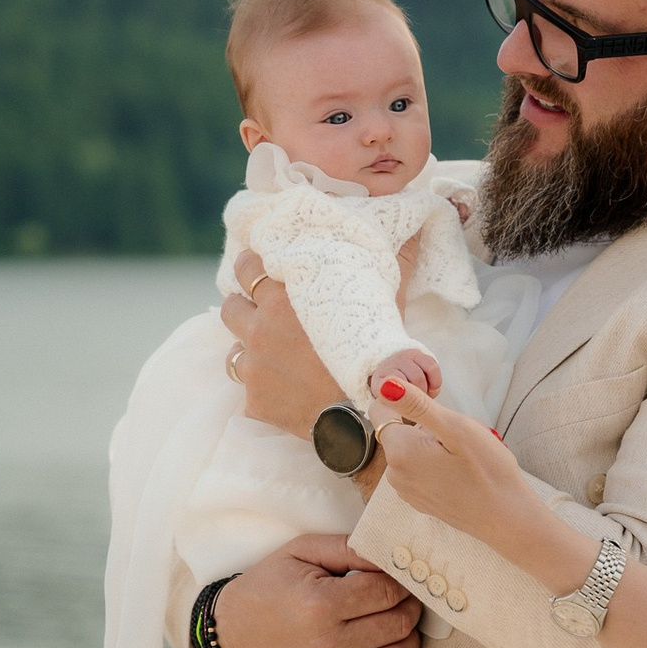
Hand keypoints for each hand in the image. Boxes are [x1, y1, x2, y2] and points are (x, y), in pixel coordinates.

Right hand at [211, 534, 420, 647]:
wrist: (228, 636)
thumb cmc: (267, 589)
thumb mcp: (302, 552)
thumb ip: (349, 548)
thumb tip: (392, 555)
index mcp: (319, 604)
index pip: (387, 593)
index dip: (400, 584)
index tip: (397, 581)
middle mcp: (324, 646)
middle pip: (397, 626)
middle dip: (409, 609)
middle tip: (405, 601)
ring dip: (410, 642)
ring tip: (400, 628)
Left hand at [222, 241, 428, 435]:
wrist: (366, 417)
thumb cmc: (376, 356)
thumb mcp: (387, 304)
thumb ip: (396, 263)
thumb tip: (415, 230)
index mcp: (285, 297)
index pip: (247, 266)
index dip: (254, 267)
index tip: (266, 273)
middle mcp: (261, 328)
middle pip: (231, 305)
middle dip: (244, 306)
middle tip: (263, 312)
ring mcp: (254, 365)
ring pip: (233, 346)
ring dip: (249, 347)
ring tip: (273, 352)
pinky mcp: (254, 400)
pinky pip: (247, 387)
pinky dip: (262, 385)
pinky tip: (285, 387)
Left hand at [366, 377, 557, 562]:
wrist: (506, 517)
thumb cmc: (488, 471)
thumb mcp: (456, 427)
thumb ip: (417, 405)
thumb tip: (385, 385)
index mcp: (400, 451)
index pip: (381, 410)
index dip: (406, 402)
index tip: (437, 412)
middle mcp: (394, 473)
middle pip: (400, 431)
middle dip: (425, 427)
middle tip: (460, 438)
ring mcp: (406, 491)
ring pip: (411, 451)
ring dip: (431, 446)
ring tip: (463, 457)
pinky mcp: (419, 501)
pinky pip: (419, 470)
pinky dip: (435, 466)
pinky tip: (460, 474)